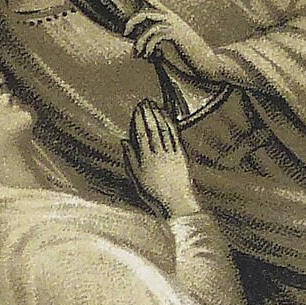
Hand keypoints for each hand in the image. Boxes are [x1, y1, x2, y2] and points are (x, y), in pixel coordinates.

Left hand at [124, 0, 222, 81]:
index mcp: (168, 16)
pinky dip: (149, 46)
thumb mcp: (168, 42)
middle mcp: (171, 17)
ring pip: (149, 25)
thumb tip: (137, 40)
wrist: (205, 61)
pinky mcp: (176, 34)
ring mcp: (174, 25)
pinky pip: (156, 36)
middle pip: (146, 11)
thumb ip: (154, 37)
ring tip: (137, 52)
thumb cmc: (186, 54)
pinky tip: (148, 55)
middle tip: (125, 33)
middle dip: (132, 21)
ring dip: (140, 41)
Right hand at [126, 99, 202, 216]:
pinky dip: (171, 125)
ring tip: (155, 105)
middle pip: (152, 129)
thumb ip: (130, 158)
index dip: (138, 120)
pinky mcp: (182, 155)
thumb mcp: (136, 178)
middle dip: (148, 113)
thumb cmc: (154, 193)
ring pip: (164, 130)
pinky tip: (168, 117)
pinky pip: (175, 136)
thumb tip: (124, 140)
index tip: (136, 109)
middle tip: (145, 101)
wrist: (176, 203)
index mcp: (145, 159)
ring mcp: (171, 154)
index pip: (140, 134)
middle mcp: (158, 154)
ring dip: (159, 115)